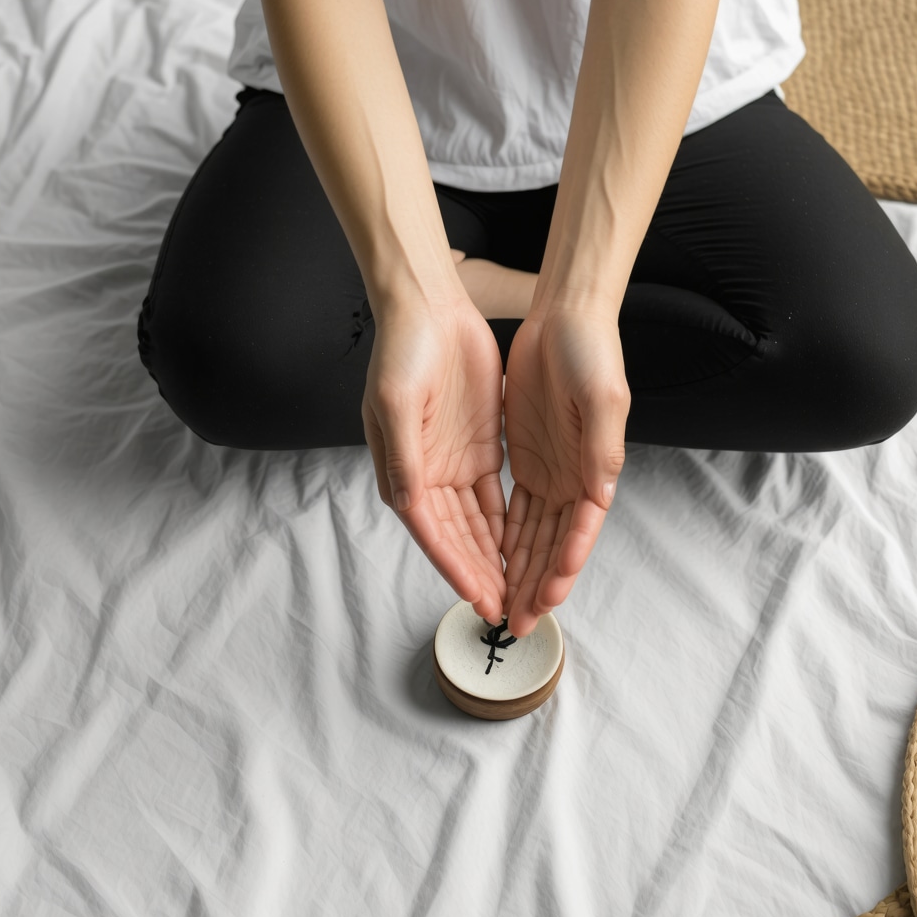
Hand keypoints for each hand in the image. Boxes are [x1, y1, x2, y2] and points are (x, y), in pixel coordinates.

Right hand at [362, 289, 506, 623]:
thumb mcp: (397, 403)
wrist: (430, 309)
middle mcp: (428, 475)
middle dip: (478, 573)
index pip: (432, 532)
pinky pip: (494, 497)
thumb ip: (403, 458)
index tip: (478, 595)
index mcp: (403, 469)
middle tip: (505, 607)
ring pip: (477, 524)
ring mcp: (454, 463)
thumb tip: (407, 506)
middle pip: (457, 537)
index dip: (455, 566)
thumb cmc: (403, 352)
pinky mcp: (479, 447)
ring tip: (515, 589)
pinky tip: (519, 546)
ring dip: (493, 557)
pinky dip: (504, 524)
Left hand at [502, 305, 629, 635]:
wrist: (564, 317)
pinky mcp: (526, 457)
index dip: (561, 568)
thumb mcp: (601, 399)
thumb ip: (600, 451)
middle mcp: (574, 477)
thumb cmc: (591, 353)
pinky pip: (515, 508)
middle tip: (517, 622)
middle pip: (553, 544)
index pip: (577, 532)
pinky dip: (506, 537)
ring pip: (533, 534)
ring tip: (503, 604)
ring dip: (521, 571)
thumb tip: (599, 498)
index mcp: (595, 469)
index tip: (543, 599)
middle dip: (537, 585)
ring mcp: (549, 469)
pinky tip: (493, 560)